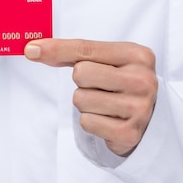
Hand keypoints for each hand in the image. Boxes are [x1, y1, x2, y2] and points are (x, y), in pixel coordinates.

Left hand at [24, 39, 156, 156]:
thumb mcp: (107, 61)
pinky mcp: (129, 133)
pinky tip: (108, 119)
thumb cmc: (121, 82)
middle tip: (101, 87)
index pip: (86, 49)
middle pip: (80, 73)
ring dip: (85, 103)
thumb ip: (71, 53)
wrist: (151, 118)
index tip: (31, 49)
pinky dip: (91, 121)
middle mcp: (143, 80)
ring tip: (105, 104)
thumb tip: (33, 49)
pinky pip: (86, 122)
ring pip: (80, 99)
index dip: (56, 49)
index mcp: (138, 55)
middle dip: (81, 82)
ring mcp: (139, 108)